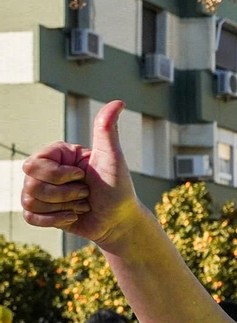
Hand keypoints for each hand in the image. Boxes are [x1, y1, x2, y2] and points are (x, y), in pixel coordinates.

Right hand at [19, 101, 143, 246]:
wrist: (120, 220)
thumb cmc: (118, 187)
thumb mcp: (113, 158)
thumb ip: (107, 130)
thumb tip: (118, 102)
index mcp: (57, 155)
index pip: (34, 163)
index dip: (59, 175)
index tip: (83, 176)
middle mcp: (45, 171)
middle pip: (31, 184)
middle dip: (64, 194)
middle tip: (85, 192)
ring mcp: (40, 191)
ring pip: (30, 201)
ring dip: (63, 207)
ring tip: (81, 204)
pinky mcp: (40, 212)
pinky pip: (30, 217)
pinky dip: (55, 220)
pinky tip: (73, 216)